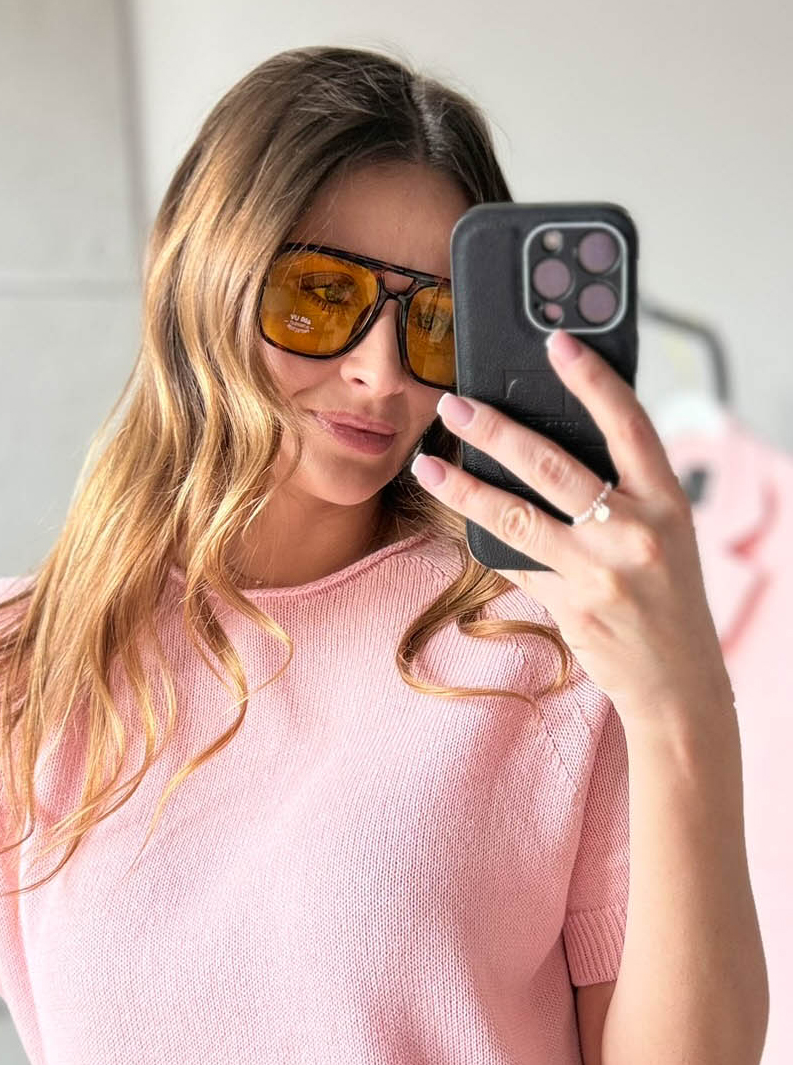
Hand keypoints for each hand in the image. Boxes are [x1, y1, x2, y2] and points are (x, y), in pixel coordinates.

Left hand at [411, 329, 731, 722]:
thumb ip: (625, 491)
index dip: (592, 380)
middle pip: (552, 466)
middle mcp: (634, 532)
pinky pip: (516, 564)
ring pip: (516, 517)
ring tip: (428, 464)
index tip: (557, 343)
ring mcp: (599, 573)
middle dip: (495, 431)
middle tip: (455, 406)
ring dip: (463, 488)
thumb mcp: (665, 533)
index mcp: (667, 501)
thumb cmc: (668, 596)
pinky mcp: (570, 607)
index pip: (628, 424)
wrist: (678, 680)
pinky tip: (458, 522)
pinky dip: (488, 542)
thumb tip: (557, 444)